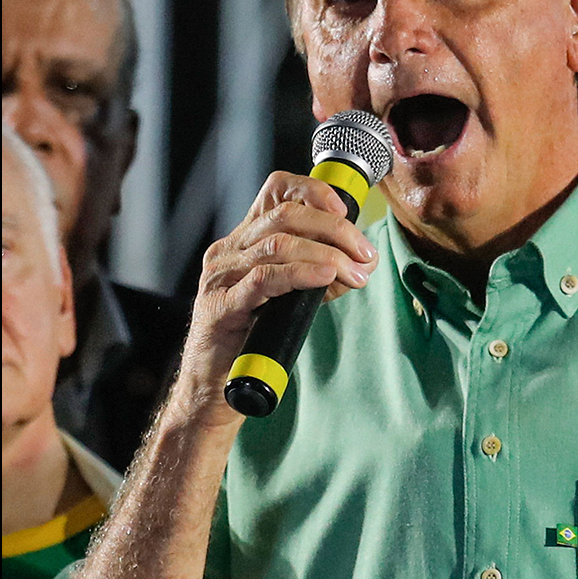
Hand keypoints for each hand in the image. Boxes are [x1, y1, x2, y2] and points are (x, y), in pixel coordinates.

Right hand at [176, 171, 377, 424]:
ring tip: (355, 271)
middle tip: (365, 253)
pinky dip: (301, 273)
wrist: (212, 389)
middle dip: (334, 229)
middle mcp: (227, 251)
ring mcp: (220, 277)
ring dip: (327, 254)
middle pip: (285, 215)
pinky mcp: (220, 305)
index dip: (312, 189)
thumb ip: (320, 276)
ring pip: (278, 243)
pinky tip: (326, 277)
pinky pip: (264, 279)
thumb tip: (364, 263)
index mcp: (243, 242)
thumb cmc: (250, 343)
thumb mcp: (289, 300)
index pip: (275, 190)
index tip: (345, 210)